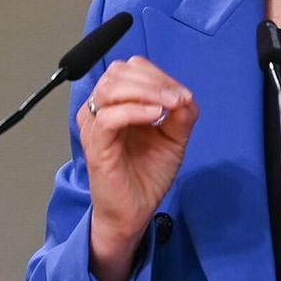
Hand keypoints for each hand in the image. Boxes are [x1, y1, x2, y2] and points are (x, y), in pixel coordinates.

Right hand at [76, 55, 197, 280]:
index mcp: (117, 103)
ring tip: (169, 105)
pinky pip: (109, 117)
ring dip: (146, 91)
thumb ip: (181, 114)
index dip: (158, 75)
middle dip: (154, 80)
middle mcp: (101, 109)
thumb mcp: (174, 138)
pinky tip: (155, 117)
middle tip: (179, 98)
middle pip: (119, 72)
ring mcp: (95, 125)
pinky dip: (134, 111)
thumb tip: (184, 95)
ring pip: (111, 88)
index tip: (182, 95)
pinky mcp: (96, 145)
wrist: (135, 211)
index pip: (132, 69)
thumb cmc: (147, 175)